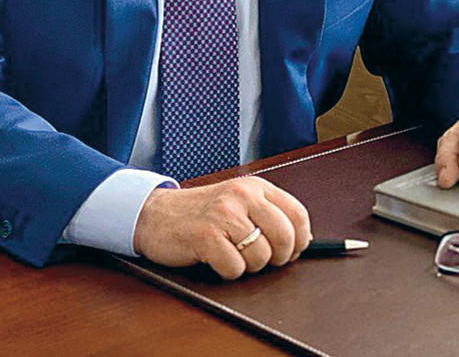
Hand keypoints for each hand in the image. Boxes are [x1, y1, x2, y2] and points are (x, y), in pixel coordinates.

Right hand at [132, 176, 311, 279]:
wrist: (156, 214)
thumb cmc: (200, 214)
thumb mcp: (238, 204)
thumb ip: (269, 215)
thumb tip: (302, 240)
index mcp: (254, 187)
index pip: (297, 214)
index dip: (299, 240)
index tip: (290, 252)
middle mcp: (242, 196)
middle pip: (284, 237)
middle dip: (276, 258)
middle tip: (259, 258)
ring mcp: (223, 214)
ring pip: (260, 256)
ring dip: (248, 266)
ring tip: (231, 254)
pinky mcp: (206, 236)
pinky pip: (235, 268)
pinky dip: (227, 272)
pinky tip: (215, 258)